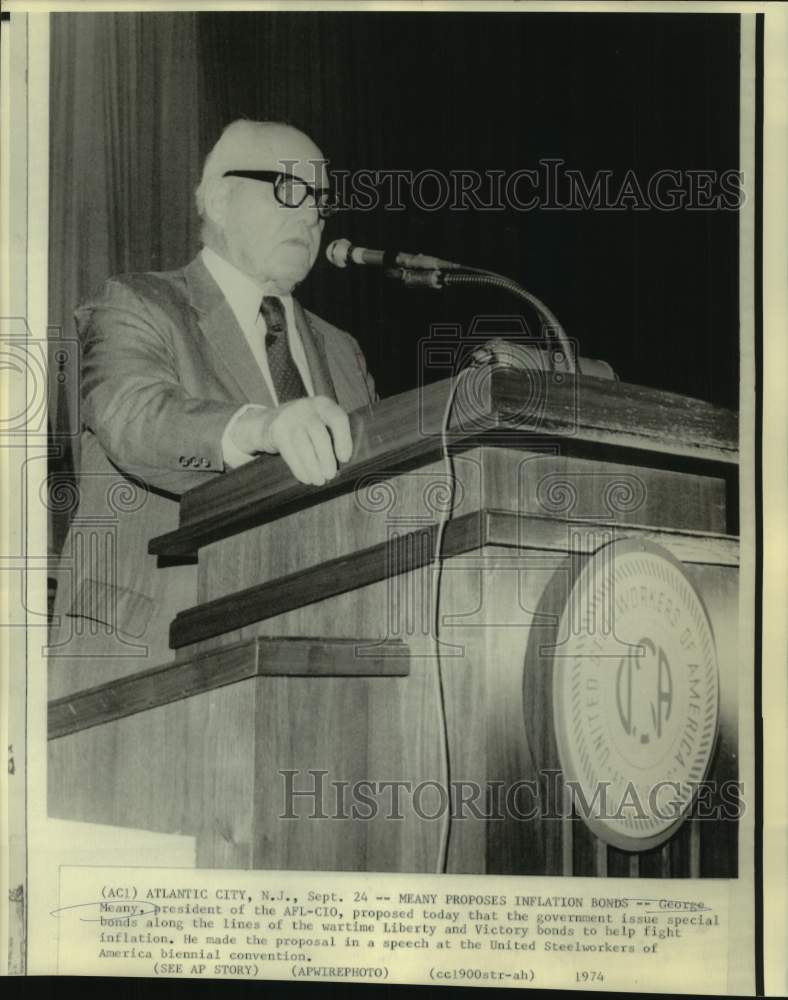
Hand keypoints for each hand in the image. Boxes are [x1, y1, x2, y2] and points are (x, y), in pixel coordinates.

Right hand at [229, 396, 352, 485]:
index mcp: (323, 404)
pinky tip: (305, 478)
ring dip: (313, 467)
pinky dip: (299, 468)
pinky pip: (290, 452)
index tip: (345, 459)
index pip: (338, 419)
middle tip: (330, 475)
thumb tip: (340, 465)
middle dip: (326, 458)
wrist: (267, 422)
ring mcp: (289, 417)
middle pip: (320, 434)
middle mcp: (306, 407)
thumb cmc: (303, 428)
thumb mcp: (319, 422)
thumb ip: (331, 437)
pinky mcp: (277, 430)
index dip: (344, 440)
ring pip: (304, 446)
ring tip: (319, 481)